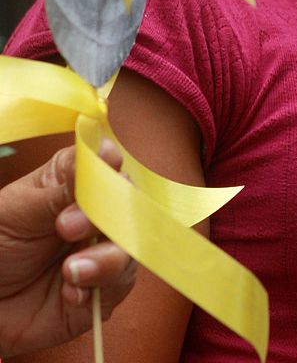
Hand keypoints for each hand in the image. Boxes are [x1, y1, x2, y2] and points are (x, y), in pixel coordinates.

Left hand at [0, 142, 136, 357]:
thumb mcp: (19, 212)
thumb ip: (62, 189)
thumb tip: (105, 151)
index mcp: (74, 183)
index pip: (106, 165)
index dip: (108, 168)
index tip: (105, 168)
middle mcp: (95, 215)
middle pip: (128, 205)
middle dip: (104, 217)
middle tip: (66, 227)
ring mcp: (102, 252)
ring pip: (130, 247)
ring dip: (105, 259)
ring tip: (70, 270)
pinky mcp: (103, 290)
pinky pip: (118, 286)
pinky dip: (97, 288)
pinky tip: (70, 292)